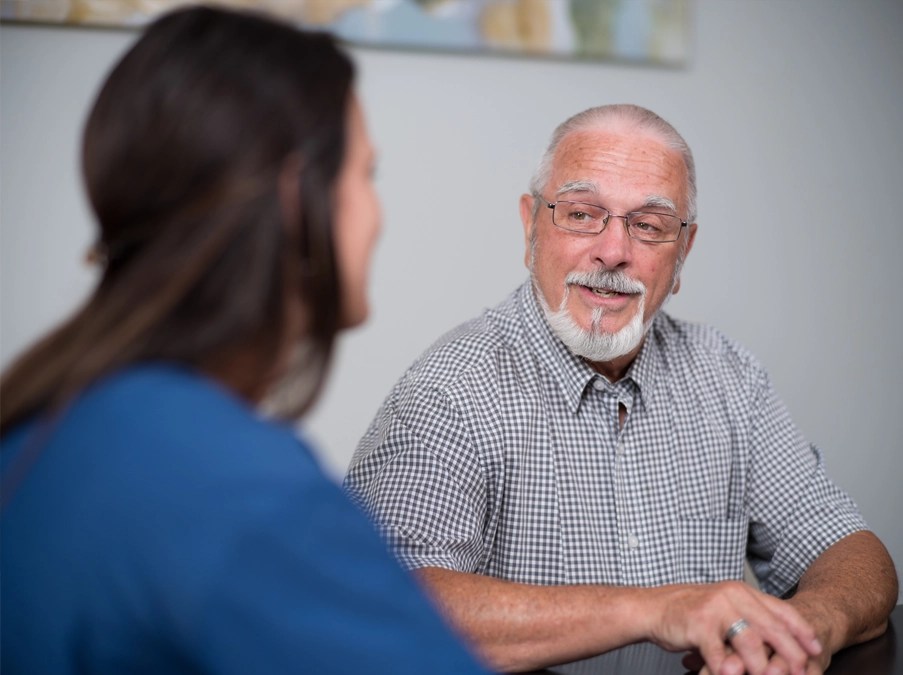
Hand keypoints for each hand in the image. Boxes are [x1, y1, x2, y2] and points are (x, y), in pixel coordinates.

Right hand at [645, 581, 821, 674]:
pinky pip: (719, 653)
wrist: (653, 609)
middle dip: (791, 654)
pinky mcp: (698, 625)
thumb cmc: (691, 613)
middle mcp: (732, 596)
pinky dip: (728, 670)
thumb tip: (784, 640)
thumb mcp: (725, 609)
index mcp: (741, 592)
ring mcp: (715, 609)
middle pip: (772, 627)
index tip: (816, 649)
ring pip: (750, 642)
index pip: (781, 610)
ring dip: (763, 667)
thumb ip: (750, 619)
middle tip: (803, 673)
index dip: (802, 631)